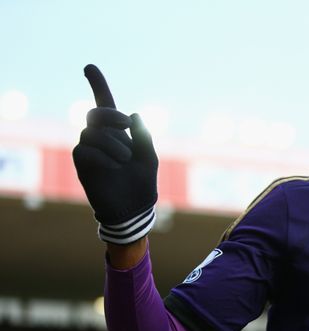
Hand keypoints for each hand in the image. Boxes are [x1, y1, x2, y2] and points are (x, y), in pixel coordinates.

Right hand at [72, 64, 157, 243]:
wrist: (134, 208)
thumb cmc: (143, 183)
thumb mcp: (150, 157)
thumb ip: (143, 136)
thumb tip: (134, 114)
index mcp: (119, 132)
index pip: (105, 104)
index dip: (97, 85)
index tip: (89, 66)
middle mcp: (102, 138)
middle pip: (96, 113)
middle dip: (111, 115)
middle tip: (126, 126)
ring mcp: (90, 150)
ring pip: (92, 132)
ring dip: (113, 142)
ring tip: (125, 159)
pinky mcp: (82, 164)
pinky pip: (85, 150)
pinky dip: (102, 156)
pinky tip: (114, 166)